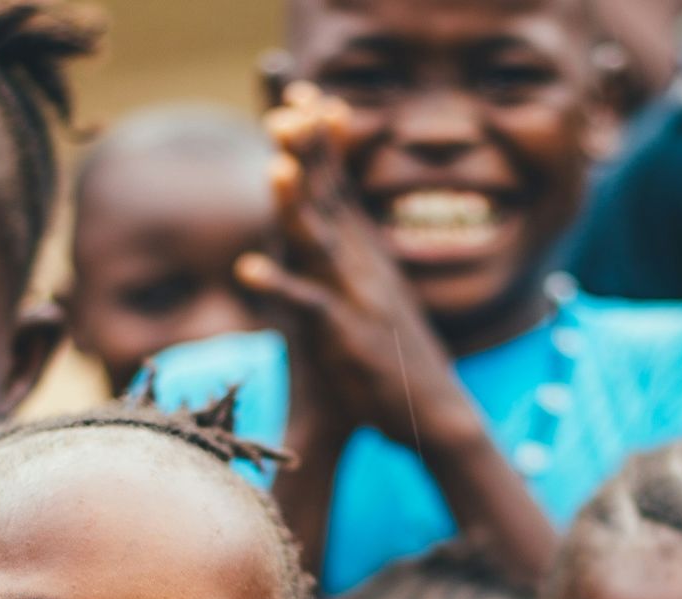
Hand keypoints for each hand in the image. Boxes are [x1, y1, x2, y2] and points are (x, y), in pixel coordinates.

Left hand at [238, 84, 470, 449]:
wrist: (433, 416)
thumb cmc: (393, 360)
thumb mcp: (370, 299)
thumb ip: (349, 264)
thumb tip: (331, 232)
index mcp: (369, 257)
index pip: (342, 189)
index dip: (323, 145)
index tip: (305, 99)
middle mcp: (366, 268)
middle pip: (332, 201)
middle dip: (309, 155)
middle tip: (286, 110)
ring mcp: (359, 299)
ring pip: (322, 243)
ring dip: (296, 206)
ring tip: (274, 168)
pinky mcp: (347, 337)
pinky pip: (308, 306)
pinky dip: (280, 286)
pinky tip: (247, 269)